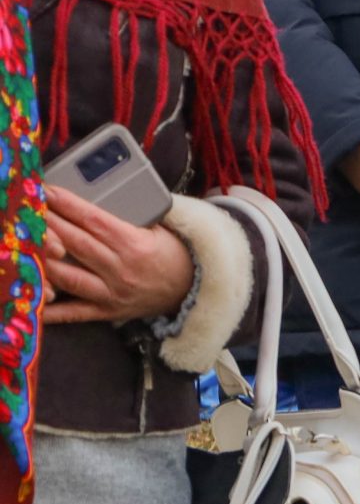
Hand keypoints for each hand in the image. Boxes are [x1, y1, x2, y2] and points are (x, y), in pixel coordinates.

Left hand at [37, 186, 195, 325]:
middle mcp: (121, 270)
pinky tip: (28, 300)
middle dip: (46, 223)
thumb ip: (122, 217)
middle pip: (74, 243)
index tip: (44, 190)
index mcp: (135, 244)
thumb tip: (85, 201)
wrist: (193, 290)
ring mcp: (112, 293)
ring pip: (67, 275)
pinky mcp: (106, 311)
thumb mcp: (156, 229)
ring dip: (42, 259)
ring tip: (23, 243)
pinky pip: (74, 313)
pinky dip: (51, 310)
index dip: (65, 204)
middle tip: (24, 209)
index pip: (92, 220)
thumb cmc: (171, 253)